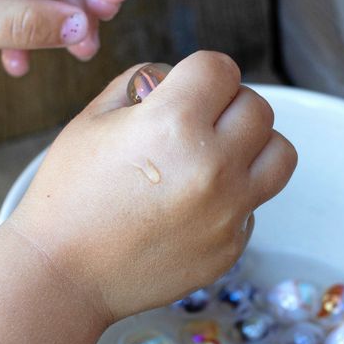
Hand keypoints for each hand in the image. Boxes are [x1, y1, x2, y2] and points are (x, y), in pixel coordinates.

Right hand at [9, 51, 297, 322]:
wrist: (63, 275)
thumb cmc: (68, 196)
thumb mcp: (92, 118)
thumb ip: (142, 82)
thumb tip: (178, 78)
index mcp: (174, 123)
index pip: (222, 68)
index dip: (200, 73)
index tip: (186, 88)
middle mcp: (213, 165)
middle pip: (258, 108)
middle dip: (227, 105)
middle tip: (197, 122)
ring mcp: (228, 210)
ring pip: (279, 154)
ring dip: (253, 146)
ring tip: (218, 155)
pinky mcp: (232, 246)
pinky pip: (255, 203)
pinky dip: (234, 196)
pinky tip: (193, 205)